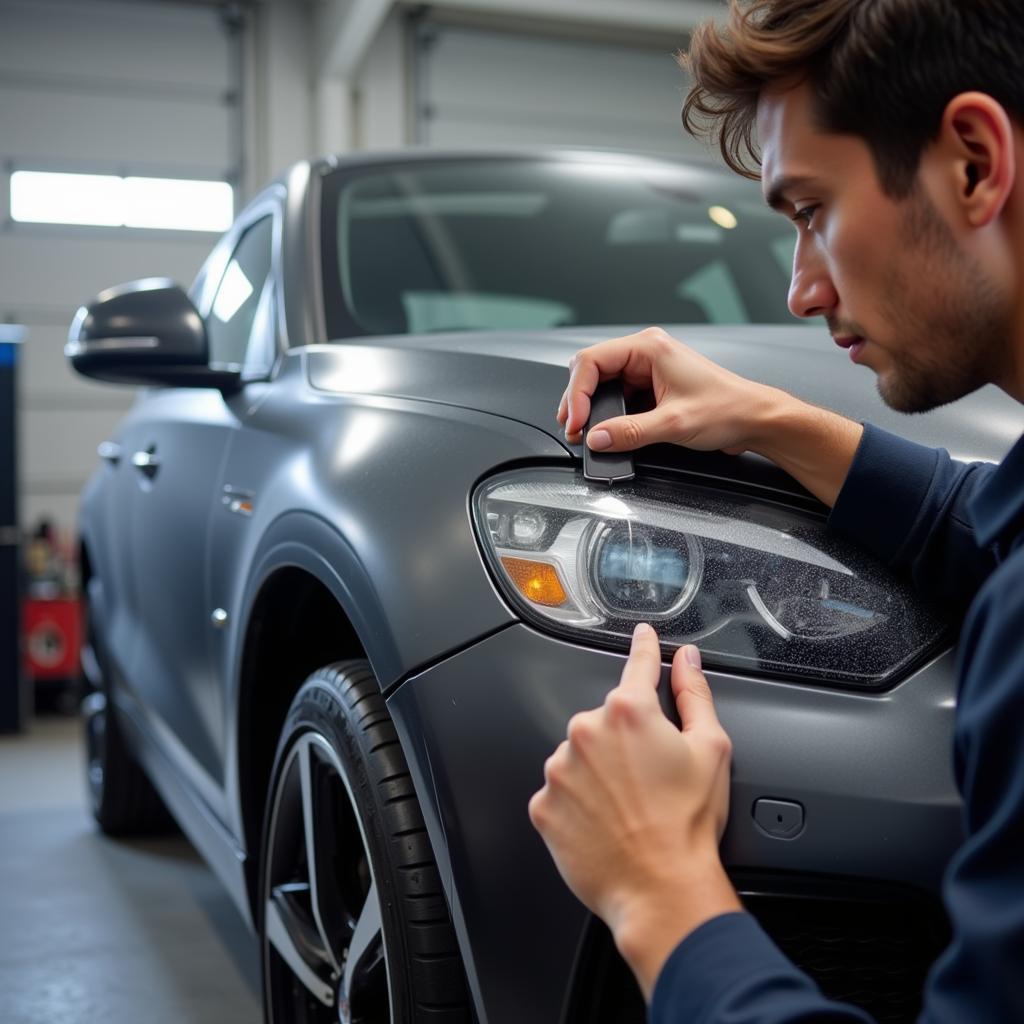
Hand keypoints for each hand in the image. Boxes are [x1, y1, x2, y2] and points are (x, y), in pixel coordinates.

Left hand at [528, 623, 741, 1000]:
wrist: (662, 890)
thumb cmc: (688, 824)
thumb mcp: (710, 749)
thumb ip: (695, 694)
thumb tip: (688, 661)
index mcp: (628, 711)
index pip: (637, 667)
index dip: (644, 649)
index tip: (642, 635)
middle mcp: (585, 731)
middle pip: (606, 722)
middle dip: (624, 742)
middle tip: (649, 780)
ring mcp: (559, 769)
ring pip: (579, 757)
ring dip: (598, 773)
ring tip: (628, 808)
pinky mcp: (543, 805)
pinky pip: (560, 793)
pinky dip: (579, 804)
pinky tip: (604, 823)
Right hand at [556, 326, 777, 454]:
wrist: (755, 419)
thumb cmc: (728, 408)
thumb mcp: (674, 424)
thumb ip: (630, 432)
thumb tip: (597, 438)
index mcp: (649, 347)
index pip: (591, 361)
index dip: (577, 394)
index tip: (576, 422)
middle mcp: (646, 353)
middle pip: (591, 370)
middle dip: (578, 400)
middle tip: (575, 428)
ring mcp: (647, 370)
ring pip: (602, 384)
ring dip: (591, 408)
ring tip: (586, 432)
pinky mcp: (651, 388)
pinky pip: (618, 397)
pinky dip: (606, 414)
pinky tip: (604, 430)